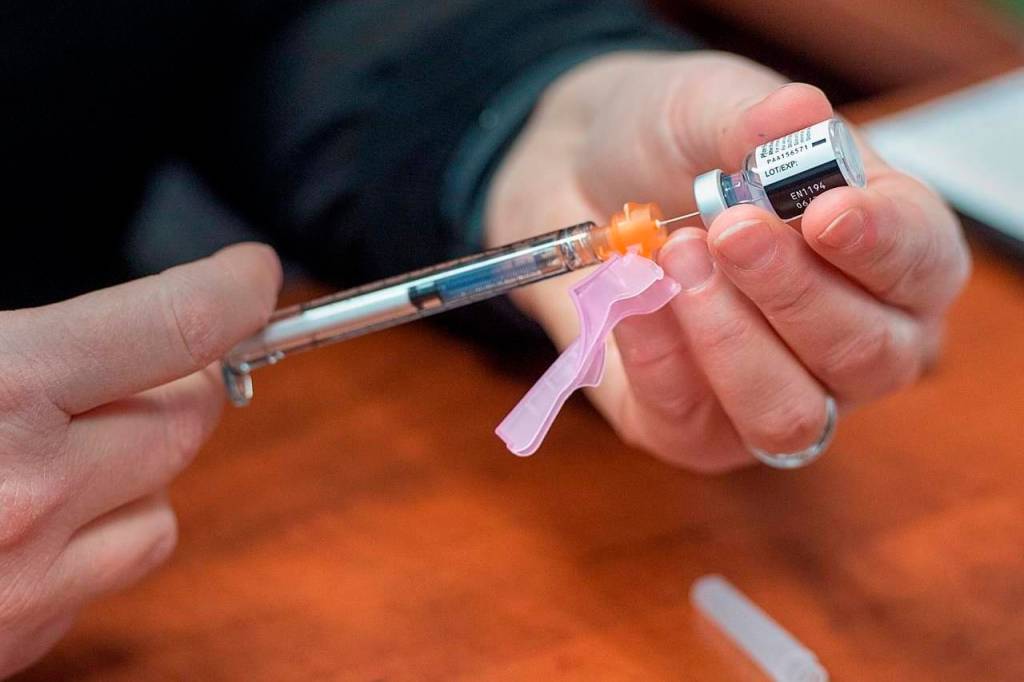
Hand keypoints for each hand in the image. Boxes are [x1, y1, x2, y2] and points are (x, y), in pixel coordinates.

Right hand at [0, 244, 280, 676]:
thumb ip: (42, 341)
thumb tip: (148, 332)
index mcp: (3, 387)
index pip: (181, 323)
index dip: (234, 290)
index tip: (251, 277)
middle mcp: (31, 489)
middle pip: (191, 417)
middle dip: (181, 382)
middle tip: (136, 369)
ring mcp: (29, 579)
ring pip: (164, 506)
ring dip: (136, 471)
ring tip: (57, 454)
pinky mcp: (22, 639)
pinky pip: (109, 571)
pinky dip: (92, 539)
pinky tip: (22, 524)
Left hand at [485, 52, 968, 471]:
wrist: (584, 184)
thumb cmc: (672, 147)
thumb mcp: (707, 109)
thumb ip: (754, 122)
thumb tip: (798, 114)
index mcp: (890, 251)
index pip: (922, 266)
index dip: (880, 246)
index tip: (823, 213)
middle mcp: (856, 339)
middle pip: (866, 355)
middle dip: (789, 292)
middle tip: (724, 231)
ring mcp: (782, 395)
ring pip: (789, 415)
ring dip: (727, 338)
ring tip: (672, 259)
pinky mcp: (699, 433)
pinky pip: (693, 424)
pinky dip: (658, 358)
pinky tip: (632, 300)